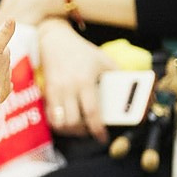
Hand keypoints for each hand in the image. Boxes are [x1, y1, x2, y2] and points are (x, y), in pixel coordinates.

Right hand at [33, 19, 110, 138]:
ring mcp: (55, 90)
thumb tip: (130, 90)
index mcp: (84, 81)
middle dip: (82, 132)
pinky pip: (49, 116)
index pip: (91, 112)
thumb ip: (116, 74)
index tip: (103, 137)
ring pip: (59, 122)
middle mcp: (68, 88)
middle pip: (72, 122)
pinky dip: (57, 123)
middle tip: (90, 131)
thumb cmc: (80, 50)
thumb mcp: (103, 59)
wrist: (54, 40)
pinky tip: (65, 121)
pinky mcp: (46, 92)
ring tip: (78, 127)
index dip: (97, 129)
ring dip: (69, 130)